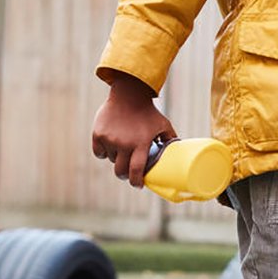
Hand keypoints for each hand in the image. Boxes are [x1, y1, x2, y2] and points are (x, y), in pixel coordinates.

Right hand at [90, 72, 173, 188]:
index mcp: (140, 144)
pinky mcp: (98, 134)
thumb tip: (179, 151)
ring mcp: (110, 139)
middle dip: (124, 174)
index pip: (136, 171)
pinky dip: (103, 151)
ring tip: (121, 147)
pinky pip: (99, 152)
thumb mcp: (163, 124)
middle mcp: (124, 143)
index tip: (138, 185)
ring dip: (116, 158)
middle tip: (127, 172)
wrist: (129, 93)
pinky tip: (109, 146)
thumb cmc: (148, 111)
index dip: (136, 182)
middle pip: (120, 171)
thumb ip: (170, 139)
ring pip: (110, 159)